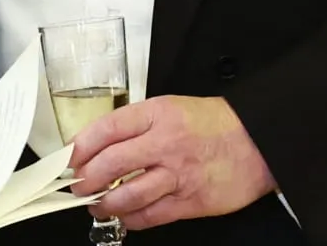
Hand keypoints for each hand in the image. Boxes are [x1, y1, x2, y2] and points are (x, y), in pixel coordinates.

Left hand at [69, 96, 276, 231]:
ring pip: (128, 195)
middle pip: (111, 164)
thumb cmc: (213, 123)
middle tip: (78, 185)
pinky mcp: (192, 201)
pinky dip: (132, 219)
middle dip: (86, 178)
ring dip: (104, 203)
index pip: (106, 129)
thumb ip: (137, 125)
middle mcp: (165, 143)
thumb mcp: (170, 108)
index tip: (68, 158)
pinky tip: (125, 216)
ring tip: (96, 204)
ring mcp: (178, 175)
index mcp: (157, 115)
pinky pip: (152, 215)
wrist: (258, 141)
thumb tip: (99, 145)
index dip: (80, 146)